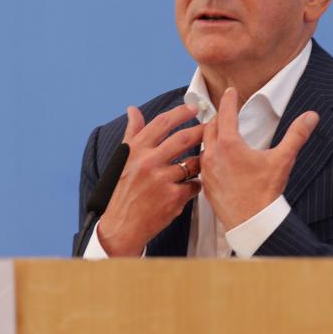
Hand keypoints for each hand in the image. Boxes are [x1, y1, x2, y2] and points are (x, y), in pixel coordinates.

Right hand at [98, 103, 203, 255]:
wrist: (121, 226)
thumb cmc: (123, 191)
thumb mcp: (122, 159)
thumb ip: (132, 133)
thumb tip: (133, 110)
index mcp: (136, 150)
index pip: (162, 123)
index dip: (181, 112)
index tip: (194, 107)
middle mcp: (148, 162)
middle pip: (183, 138)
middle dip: (201, 131)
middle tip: (211, 128)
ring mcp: (161, 180)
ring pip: (193, 163)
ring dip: (199, 163)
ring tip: (199, 164)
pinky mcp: (173, 198)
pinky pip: (194, 185)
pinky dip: (194, 186)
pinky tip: (188, 189)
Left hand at [200, 87, 318, 229]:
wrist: (253, 223)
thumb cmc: (266, 192)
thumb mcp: (283, 160)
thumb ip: (296, 135)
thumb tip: (311, 116)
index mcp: (229, 144)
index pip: (225, 113)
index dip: (228, 99)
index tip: (230, 91)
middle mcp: (213, 154)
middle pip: (210, 126)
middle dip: (217, 116)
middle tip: (224, 111)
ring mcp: (207, 170)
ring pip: (203, 145)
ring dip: (210, 135)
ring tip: (218, 132)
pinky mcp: (206, 184)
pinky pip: (202, 163)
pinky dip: (208, 155)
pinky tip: (215, 158)